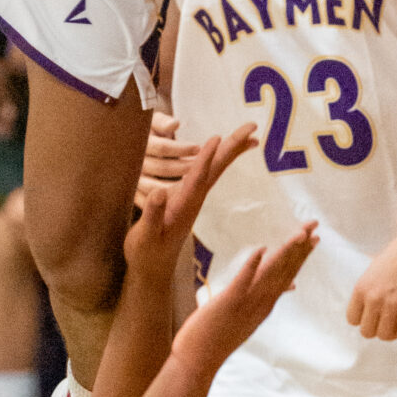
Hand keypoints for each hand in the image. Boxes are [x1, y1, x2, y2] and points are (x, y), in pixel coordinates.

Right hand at [124, 127, 254, 281]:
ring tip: (247, 135)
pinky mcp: (188, 200)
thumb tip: (159, 192)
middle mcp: (193, 200)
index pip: (197, 177)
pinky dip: (216, 160)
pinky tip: (221, 153)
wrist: (153, 270)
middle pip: (216, 169)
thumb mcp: (145, 236)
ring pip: (215, 170)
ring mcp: (193, 199)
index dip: (206, 158)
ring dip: (230, 151)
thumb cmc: (146, 253)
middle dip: (233, 146)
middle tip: (251, 127)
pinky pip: (207, 174)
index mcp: (183, 206)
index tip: (216, 137)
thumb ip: (152, 216)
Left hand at [172, 227, 317, 382]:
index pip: (289, 275)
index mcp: (265, 304)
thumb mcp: (249, 316)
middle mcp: (261, 303)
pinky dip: (253, 265)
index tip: (314, 237)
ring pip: (271, 274)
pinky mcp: (228, 302)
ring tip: (299, 233)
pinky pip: (243, 281)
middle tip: (315, 226)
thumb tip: (290, 287)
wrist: (199, 361)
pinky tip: (261, 249)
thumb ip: (267, 299)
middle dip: (301, 247)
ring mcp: (246, 303)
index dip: (302, 255)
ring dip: (285, 252)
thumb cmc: (219, 336)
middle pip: (285, 271)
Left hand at [346, 226, 396, 341]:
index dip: (365, 319)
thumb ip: (367, 290)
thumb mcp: (373, 270)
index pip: (352, 319)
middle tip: (390, 319)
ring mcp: (392, 304)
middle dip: (379, 328)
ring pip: (386, 336)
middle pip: (367, 332)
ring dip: (395, 331)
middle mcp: (373, 298)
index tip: (375, 315)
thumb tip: (366, 308)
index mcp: (361, 288)